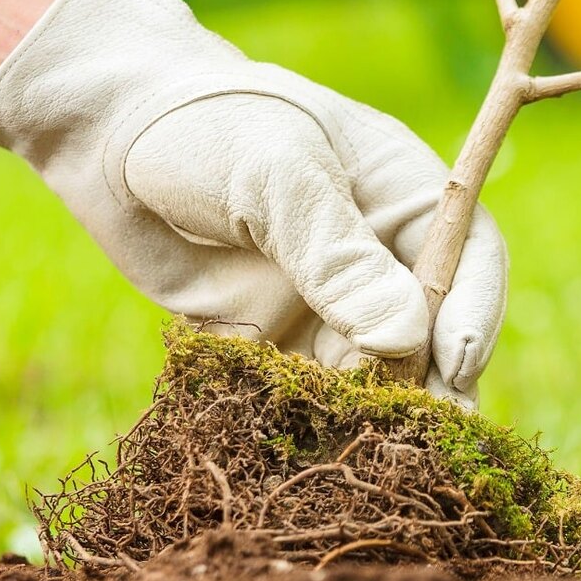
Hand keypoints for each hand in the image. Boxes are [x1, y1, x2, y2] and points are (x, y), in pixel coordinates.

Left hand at [0, 0, 506, 404]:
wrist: (108, 141)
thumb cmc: (204, 128)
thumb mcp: (276, 174)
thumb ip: (336, 254)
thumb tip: (404, 341)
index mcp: (404, 195)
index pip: (471, 258)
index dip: (472, 312)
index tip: (454, 364)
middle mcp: (377, 257)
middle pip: (432, 331)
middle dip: (433, 383)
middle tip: (427, 436)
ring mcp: (327, 306)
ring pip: (376, 375)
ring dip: (377, 414)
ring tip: (370, 452)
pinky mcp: (274, 345)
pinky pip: (310, 396)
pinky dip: (316, 424)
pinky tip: (310, 451)